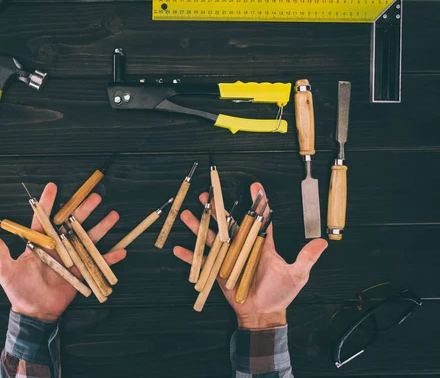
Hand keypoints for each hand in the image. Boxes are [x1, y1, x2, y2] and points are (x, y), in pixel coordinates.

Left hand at [0, 182, 125, 321]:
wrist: (34, 312)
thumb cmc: (19, 291)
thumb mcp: (6, 271)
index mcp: (40, 243)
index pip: (44, 218)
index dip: (48, 202)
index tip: (53, 186)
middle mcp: (57, 247)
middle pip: (72, 224)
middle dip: (83, 209)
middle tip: (95, 196)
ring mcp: (70, 258)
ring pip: (87, 239)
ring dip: (101, 227)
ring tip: (113, 215)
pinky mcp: (80, 272)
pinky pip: (96, 263)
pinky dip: (109, 259)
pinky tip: (121, 250)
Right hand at [173, 182, 327, 329]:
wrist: (263, 313)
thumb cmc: (280, 294)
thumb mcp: (297, 274)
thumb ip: (307, 257)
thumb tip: (323, 242)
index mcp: (260, 244)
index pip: (259, 219)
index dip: (258, 202)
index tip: (255, 187)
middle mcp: (242, 247)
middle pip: (228, 223)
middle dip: (218, 208)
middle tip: (209, 194)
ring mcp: (228, 258)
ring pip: (212, 238)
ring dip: (199, 226)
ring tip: (187, 214)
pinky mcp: (218, 271)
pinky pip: (202, 262)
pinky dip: (190, 256)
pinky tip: (178, 248)